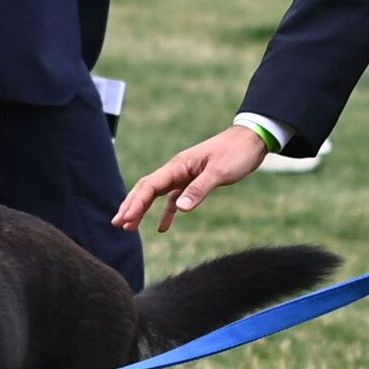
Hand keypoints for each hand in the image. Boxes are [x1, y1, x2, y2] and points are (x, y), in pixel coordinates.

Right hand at [112, 125, 269, 232]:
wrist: (252, 140)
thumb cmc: (236, 153)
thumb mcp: (219, 172)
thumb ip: (199, 189)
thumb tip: (180, 208)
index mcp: (179, 166)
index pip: (150, 186)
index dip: (136, 203)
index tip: (125, 220)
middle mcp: (177, 170)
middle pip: (147, 189)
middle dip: (131, 206)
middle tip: (117, 224)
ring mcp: (184, 175)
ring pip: (157, 194)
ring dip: (142, 209)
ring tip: (130, 227)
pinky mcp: (194, 181)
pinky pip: (174, 198)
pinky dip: (166, 212)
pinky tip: (162, 227)